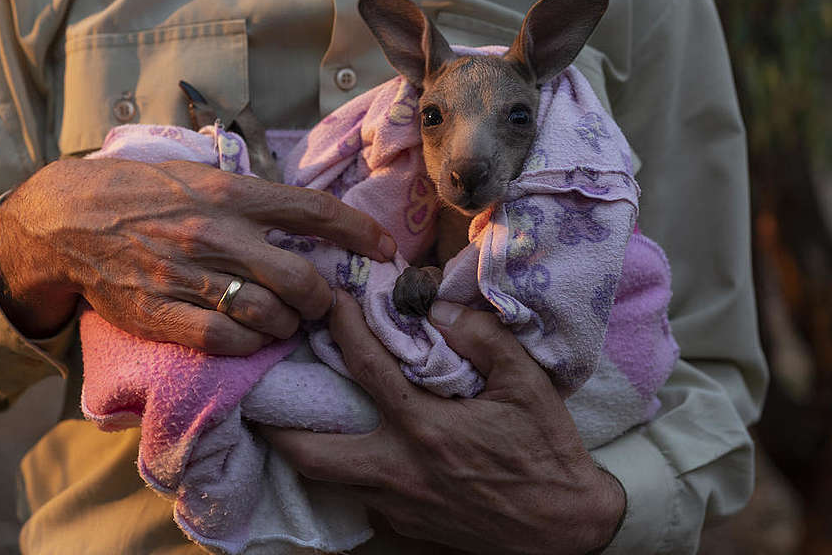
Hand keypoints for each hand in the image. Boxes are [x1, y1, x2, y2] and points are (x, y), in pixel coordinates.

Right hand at [0, 158, 395, 352]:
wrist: (67, 219)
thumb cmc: (139, 191)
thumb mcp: (196, 173)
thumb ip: (247, 193)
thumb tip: (302, 213)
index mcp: (228, 193)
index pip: (312, 210)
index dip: (359, 231)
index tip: (385, 247)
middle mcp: (215, 234)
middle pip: (301, 278)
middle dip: (324, 299)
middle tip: (322, 302)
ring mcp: (188, 277)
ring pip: (269, 314)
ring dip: (290, 324)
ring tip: (287, 320)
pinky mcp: (163, 314)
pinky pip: (228, 341)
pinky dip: (253, 344)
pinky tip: (254, 337)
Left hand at [261, 293, 625, 554]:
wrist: (568, 529)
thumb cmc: (548, 452)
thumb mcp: (528, 384)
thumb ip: (481, 338)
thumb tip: (437, 308)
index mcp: (426, 429)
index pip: (366, 367)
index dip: (343, 327)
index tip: (331, 302)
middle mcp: (399, 470)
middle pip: (311, 453)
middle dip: (276, 423)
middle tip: (264, 392)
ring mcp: (398, 505)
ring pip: (328, 480)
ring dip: (308, 449)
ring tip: (297, 418)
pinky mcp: (406, 527)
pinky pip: (360, 496)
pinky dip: (348, 471)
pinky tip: (357, 449)